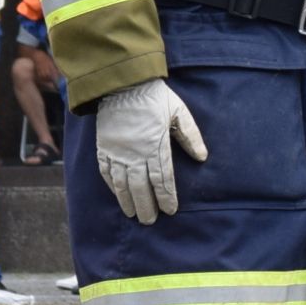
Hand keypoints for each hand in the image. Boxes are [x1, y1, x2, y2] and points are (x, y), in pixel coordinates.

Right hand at [93, 79, 208, 225]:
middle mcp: (134, 153)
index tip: (170, 210)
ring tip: (133, 215)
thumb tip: (202, 157)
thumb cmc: (154, 97)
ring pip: (122, 183)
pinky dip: (112, 186)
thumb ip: (191, 136)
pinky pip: (106, 171)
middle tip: (150, 221)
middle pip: (141, 186)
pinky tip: (117, 195)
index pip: (162, 178)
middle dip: (147, 205)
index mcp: (155, 145)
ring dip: (128, 200)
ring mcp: (117, 151)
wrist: (122, 84)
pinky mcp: (103, 147)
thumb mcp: (179, 112)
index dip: (166, 196)